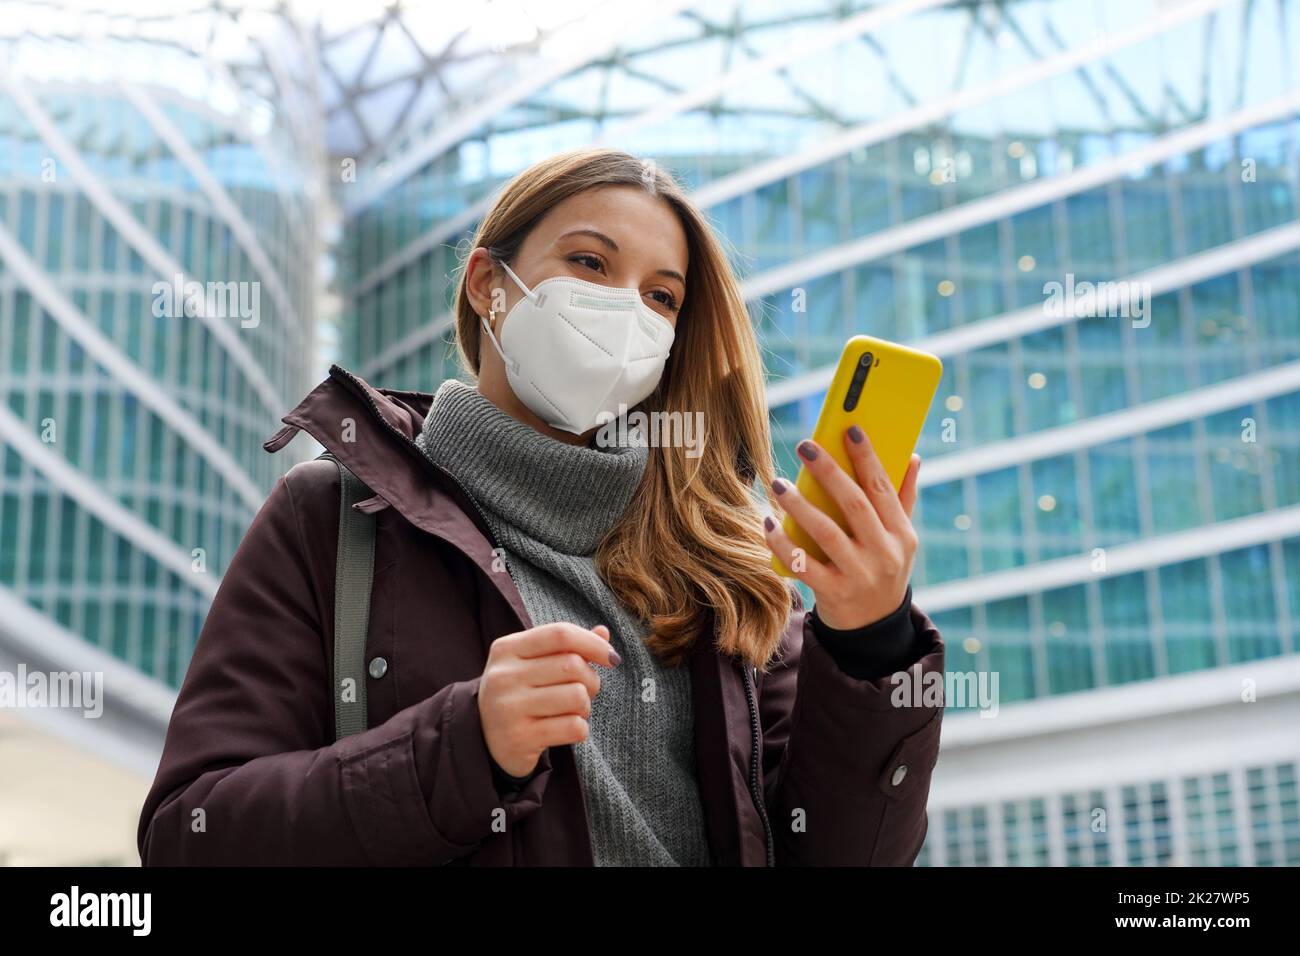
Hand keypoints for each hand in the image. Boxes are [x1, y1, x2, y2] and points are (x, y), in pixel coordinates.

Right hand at [477, 622, 618, 777]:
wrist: (485, 740)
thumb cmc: (520, 693)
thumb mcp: (534, 663)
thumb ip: (567, 647)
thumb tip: (603, 632)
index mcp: (507, 648)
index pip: (560, 634)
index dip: (593, 643)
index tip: (612, 658)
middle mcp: (503, 675)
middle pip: (573, 665)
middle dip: (592, 680)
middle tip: (585, 691)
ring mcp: (508, 708)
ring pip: (577, 697)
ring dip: (585, 706)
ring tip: (571, 711)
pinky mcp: (519, 738)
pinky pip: (573, 727)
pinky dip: (579, 729)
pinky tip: (563, 729)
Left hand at [762, 426, 920, 630]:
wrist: (873, 627)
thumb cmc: (883, 569)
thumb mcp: (900, 539)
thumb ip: (903, 499)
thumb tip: (913, 456)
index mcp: (902, 534)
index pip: (884, 488)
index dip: (868, 457)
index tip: (850, 429)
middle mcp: (883, 553)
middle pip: (854, 505)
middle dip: (829, 472)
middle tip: (805, 446)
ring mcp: (858, 575)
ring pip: (826, 533)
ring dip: (799, 505)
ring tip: (778, 483)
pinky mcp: (833, 593)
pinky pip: (802, 564)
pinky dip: (782, 543)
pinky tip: (768, 522)